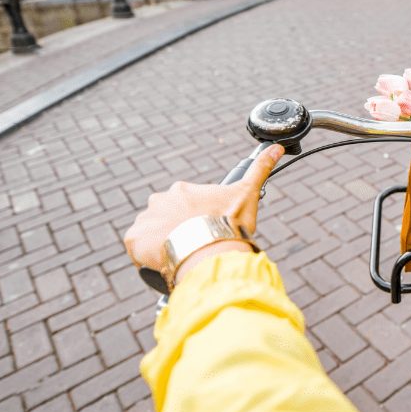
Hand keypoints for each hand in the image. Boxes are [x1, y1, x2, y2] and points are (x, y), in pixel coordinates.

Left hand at [124, 144, 284, 281]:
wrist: (208, 251)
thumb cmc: (228, 224)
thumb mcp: (246, 194)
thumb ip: (260, 169)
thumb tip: (277, 148)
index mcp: (182, 191)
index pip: (185, 206)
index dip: (196, 221)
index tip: (206, 232)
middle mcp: (159, 201)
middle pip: (166, 219)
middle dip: (177, 231)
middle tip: (195, 247)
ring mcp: (145, 220)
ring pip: (152, 234)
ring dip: (164, 244)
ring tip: (183, 257)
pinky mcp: (133, 239)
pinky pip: (137, 249)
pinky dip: (147, 257)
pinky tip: (166, 262)